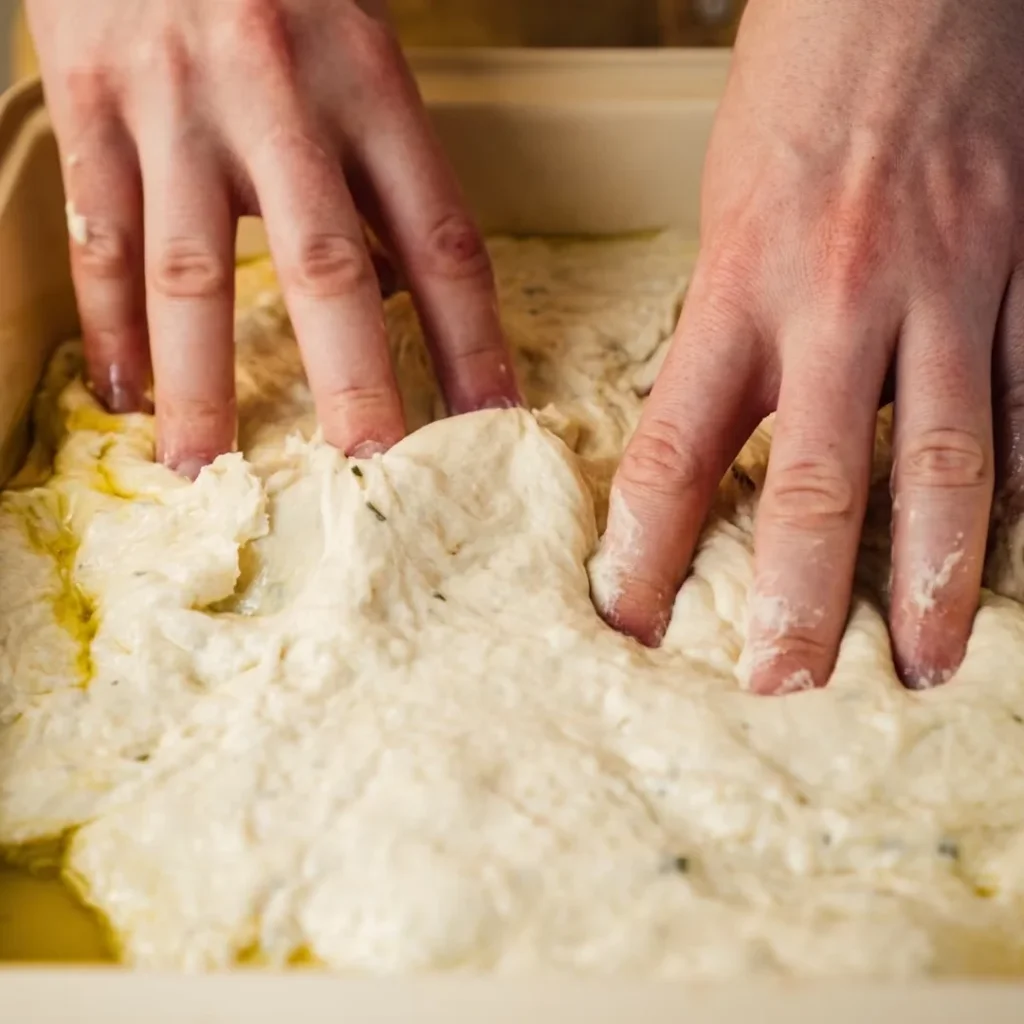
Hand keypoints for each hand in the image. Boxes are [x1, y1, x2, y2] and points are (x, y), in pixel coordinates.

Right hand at [27, 0, 517, 475]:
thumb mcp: (357, 52)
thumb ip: (379, 170)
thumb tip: (402, 294)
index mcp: (370, 87)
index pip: (441, 242)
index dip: (473, 343)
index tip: (492, 424)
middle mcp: (280, 98)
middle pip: (327, 269)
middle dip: (354, 386)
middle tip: (371, 477)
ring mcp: (177, 104)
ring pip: (190, 271)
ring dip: (201, 387)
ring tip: (207, 472)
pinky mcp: (88, 100)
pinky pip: (102, 232)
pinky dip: (110, 322)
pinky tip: (123, 394)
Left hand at [595, 0, 1023, 691]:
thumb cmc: (795, 95)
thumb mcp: (724, 217)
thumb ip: (726, 333)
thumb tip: (712, 445)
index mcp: (740, 287)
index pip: (676, 452)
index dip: (644, 550)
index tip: (626, 623)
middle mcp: (840, 303)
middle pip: (815, 482)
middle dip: (797, 599)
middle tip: (782, 688)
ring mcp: (946, 292)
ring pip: (947, 463)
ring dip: (932, 577)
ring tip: (920, 666)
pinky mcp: (1022, 273)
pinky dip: (1020, 483)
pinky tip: (1006, 552)